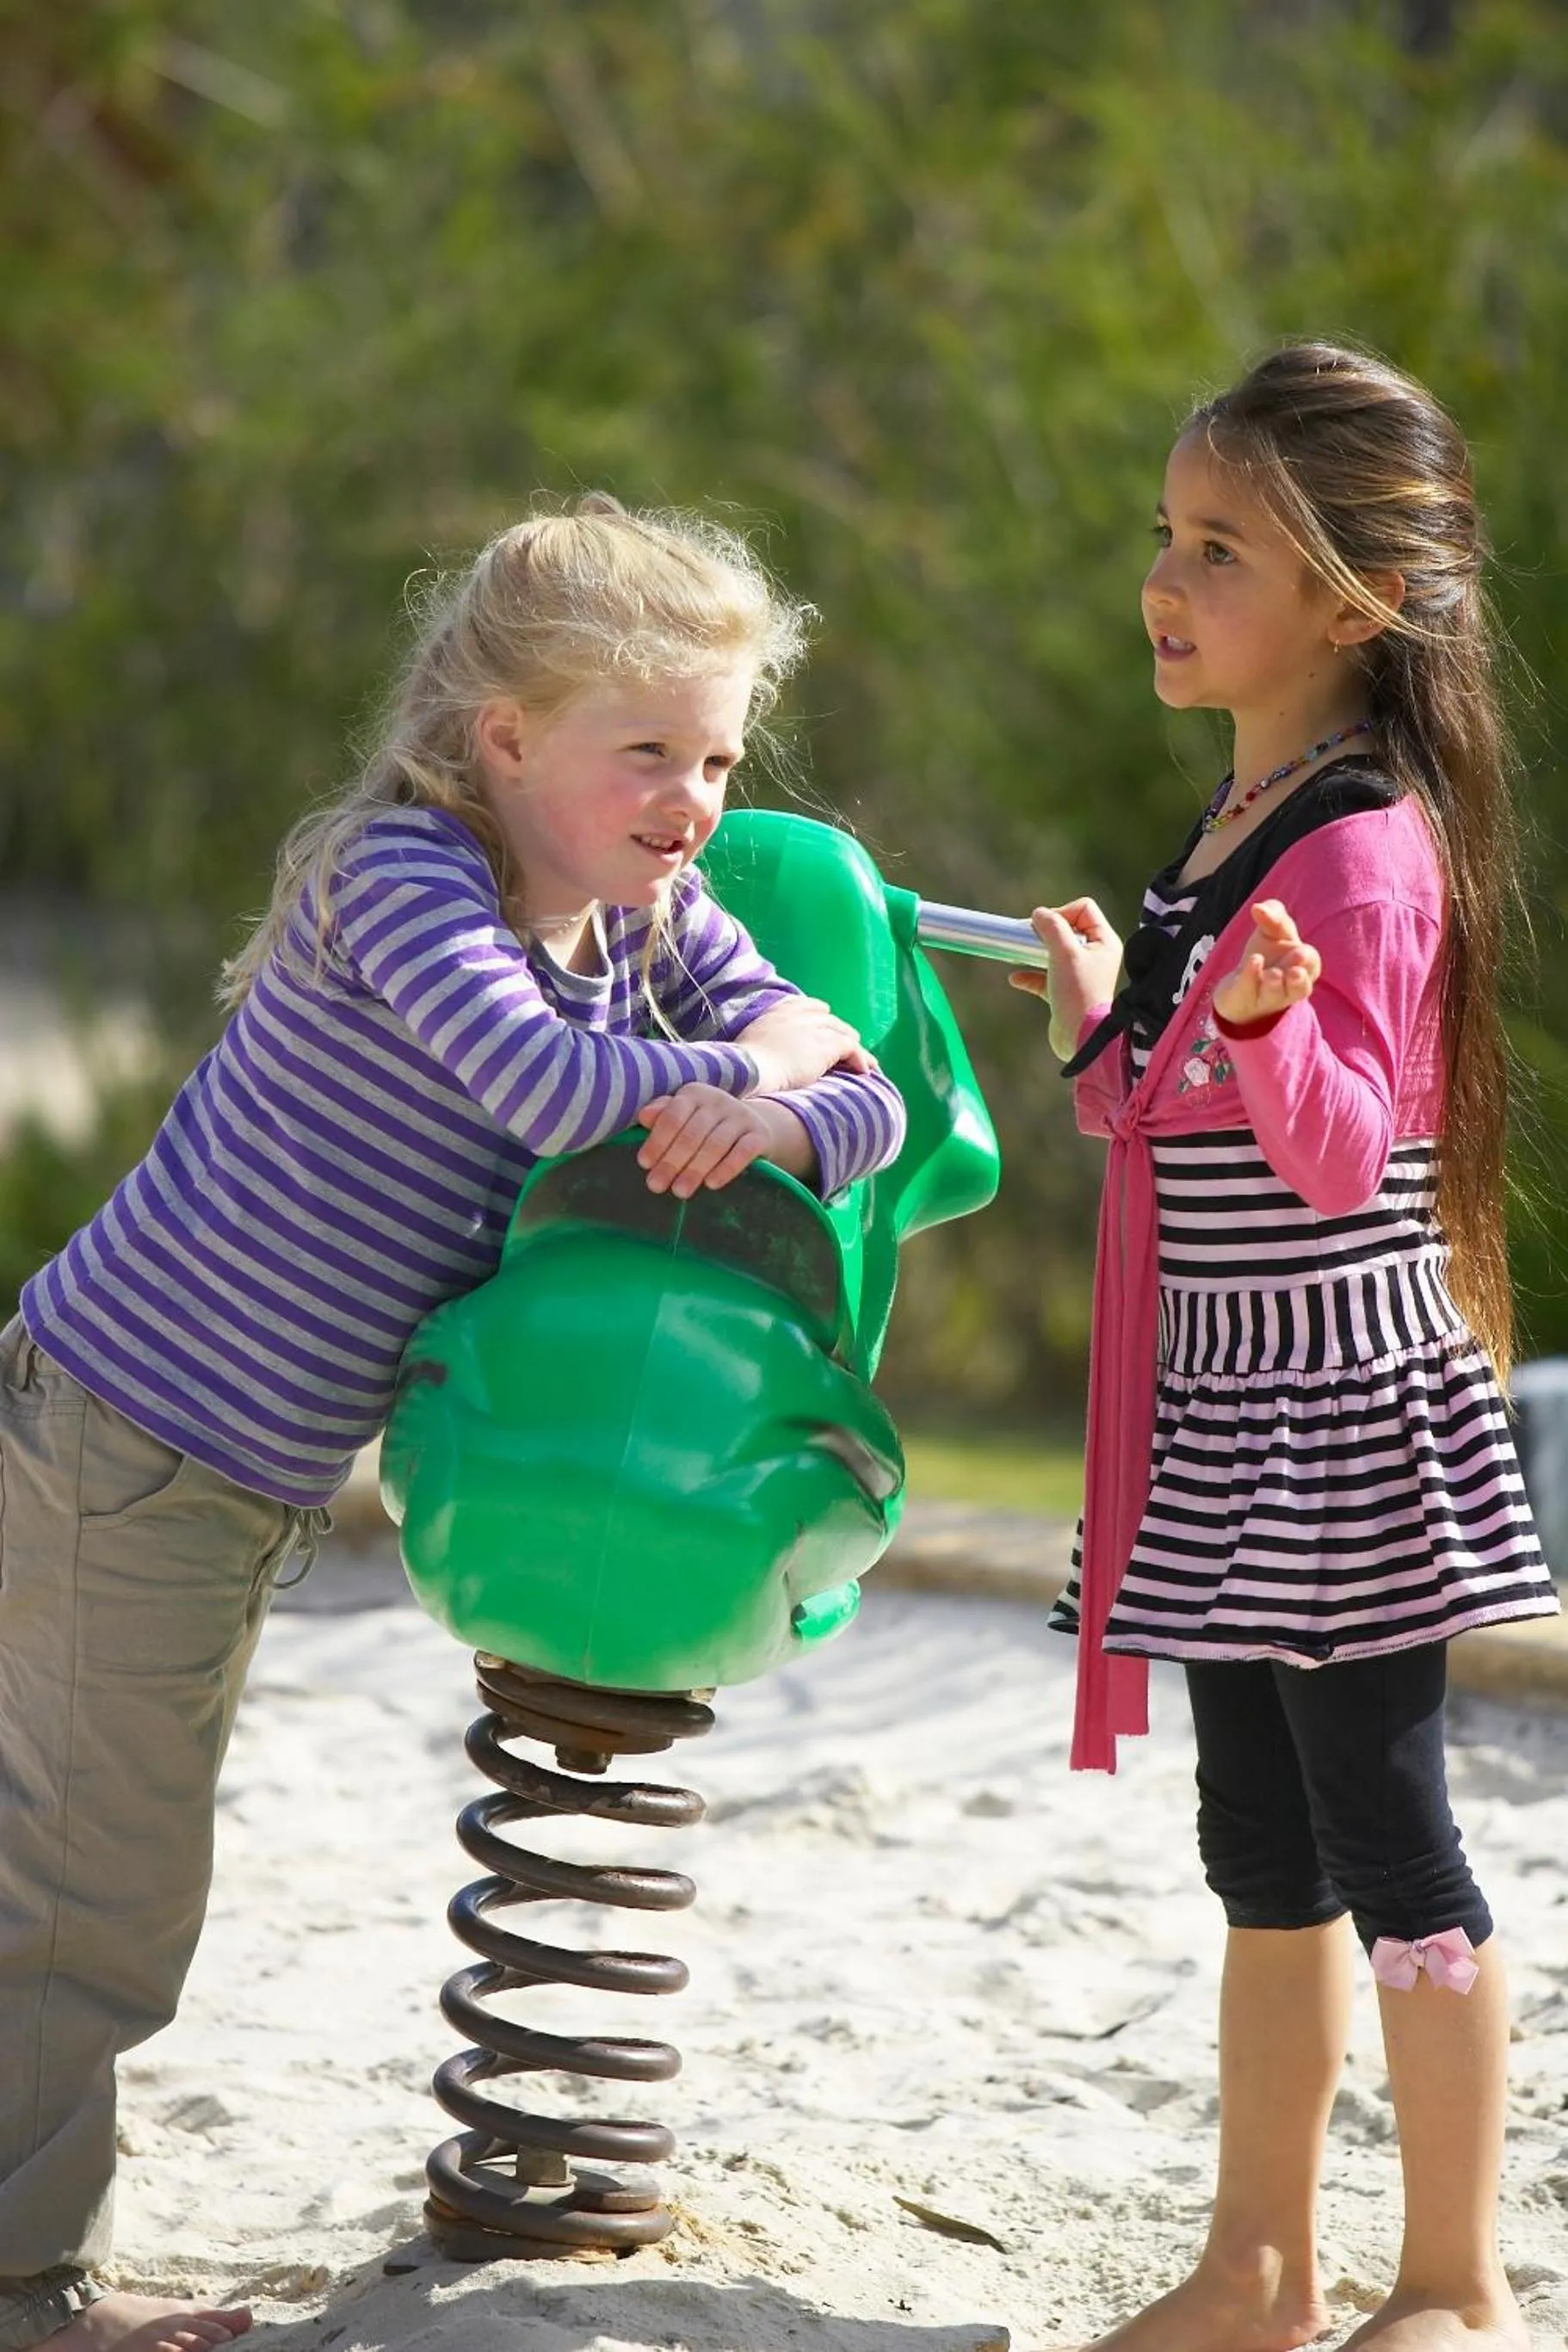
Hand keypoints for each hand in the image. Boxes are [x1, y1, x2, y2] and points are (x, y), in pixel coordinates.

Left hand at [636, 1085, 814, 1196]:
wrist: (753, 1127)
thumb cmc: (705, 1126)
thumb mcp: (683, 1116)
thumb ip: (662, 1115)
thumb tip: (643, 1117)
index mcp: (694, 1094)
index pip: (672, 1116)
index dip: (657, 1141)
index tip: (644, 1163)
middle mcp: (718, 1101)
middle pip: (692, 1134)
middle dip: (672, 1162)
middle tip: (656, 1185)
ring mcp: (741, 1117)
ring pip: (715, 1144)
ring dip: (695, 1170)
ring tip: (680, 1191)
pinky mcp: (760, 1134)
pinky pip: (743, 1152)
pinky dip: (727, 1168)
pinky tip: (711, 1185)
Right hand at [737, 995, 869, 1092]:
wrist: (750, 1070)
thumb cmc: (743, 1064)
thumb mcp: (749, 1043)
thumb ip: (763, 1040)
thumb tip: (764, 1052)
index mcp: (777, 1011)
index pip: (806, 1005)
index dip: (818, 1015)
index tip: (824, 1024)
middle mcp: (798, 1015)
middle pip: (827, 1018)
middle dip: (839, 1030)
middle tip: (848, 1043)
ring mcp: (813, 1029)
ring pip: (843, 1033)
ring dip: (854, 1046)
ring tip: (864, 1059)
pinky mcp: (826, 1045)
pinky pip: (851, 1048)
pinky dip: (860, 1058)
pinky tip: (864, 1070)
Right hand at [1010, 898, 1123, 1061]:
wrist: (1080, 1036)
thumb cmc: (1078, 991)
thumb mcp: (1064, 952)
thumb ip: (1052, 927)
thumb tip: (1039, 914)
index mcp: (1104, 941)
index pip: (1084, 909)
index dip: (1062, 912)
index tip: (1046, 928)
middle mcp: (1095, 955)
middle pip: (1067, 928)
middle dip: (1045, 931)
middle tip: (1028, 938)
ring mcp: (1080, 975)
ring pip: (1054, 952)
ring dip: (1035, 951)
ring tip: (1020, 953)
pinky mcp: (1066, 993)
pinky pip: (1045, 977)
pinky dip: (1030, 975)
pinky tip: (1016, 978)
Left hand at [1211, 899, 1320, 1025]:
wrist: (1238, 986)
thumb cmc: (1265, 954)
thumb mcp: (1272, 931)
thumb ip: (1274, 915)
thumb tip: (1259, 907)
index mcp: (1303, 968)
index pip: (1311, 962)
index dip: (1307, 958)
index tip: (1300, 951)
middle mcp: (1289, 986)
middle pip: (1299, 985)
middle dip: (1299, 976)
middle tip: (1297, 960)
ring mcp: (1267, 996)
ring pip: (1276, 993)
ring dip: (1276, 982)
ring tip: (1272, 973)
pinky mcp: (1245, 999)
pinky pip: (1249, 989)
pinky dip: (1251, 975)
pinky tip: (1253, 961)